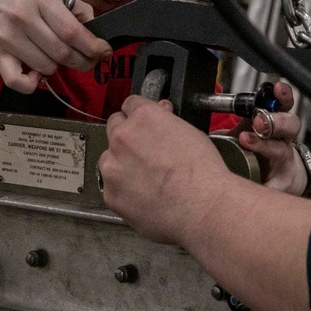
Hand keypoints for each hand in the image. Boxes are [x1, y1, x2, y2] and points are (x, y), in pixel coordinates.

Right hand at [0, 0, 111, 92]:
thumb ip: (71, 8)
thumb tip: (93, 27)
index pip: (73, 31)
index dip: (93, 46)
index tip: (104, 52)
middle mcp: (24, 19)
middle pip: (63, 53)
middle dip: (83, 61)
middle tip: (89, 60)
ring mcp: (9, 39)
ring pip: (46, 67)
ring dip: (57, 68)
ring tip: (56, 57)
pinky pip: (17, 81)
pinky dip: (31, 84)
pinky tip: (35, 74)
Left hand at [101, 96, 234, 243]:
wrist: (201, 206)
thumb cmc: (201, 171)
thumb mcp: (190, 132)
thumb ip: (166, 121)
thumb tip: (161, 113)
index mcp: (143, 117)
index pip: (130, 104)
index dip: (138, 115)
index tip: (143, 124)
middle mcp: (122, 137)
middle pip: (114, 127)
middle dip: (126, 135)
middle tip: (144, 152)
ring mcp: (112, 166)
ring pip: (109, 159)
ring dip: (121, 163)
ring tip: (146, 179)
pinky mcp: (110, 194)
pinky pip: (112, 186)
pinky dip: (123, 190)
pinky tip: (144, 196)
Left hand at [223, 82, 306, 194]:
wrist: (276, 176)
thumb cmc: (258, 147)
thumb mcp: (248, 127)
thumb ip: (237, 116)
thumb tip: (206, 103)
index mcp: (276, 120)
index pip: (284, 102)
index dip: (282, 94)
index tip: (275, 88)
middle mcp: (284, 139)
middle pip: (290, 124)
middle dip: (274, 120)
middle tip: (258, 120)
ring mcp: (284, 160)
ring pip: (282, 150)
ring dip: (264, 145)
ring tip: (246, 140)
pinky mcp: (282, 182)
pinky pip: (276, 184)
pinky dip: (267, 184)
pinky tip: (259, 183)